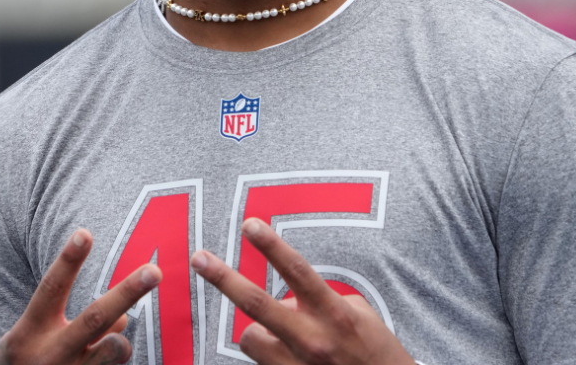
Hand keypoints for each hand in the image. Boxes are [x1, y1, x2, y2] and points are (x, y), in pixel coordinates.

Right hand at [0, 229, 160, 364]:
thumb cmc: (26, 362)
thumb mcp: (30, 337)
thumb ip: (68, 322)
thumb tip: (122, 318)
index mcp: (28, 333)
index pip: (51, 289)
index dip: (68, 261)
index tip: (85, 233)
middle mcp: (50, 354)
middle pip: (95, 317)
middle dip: (127, 292)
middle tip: (154, 270)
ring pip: (115, 348)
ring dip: (120, 339)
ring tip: (110, 342)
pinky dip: (114, 357)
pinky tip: (98, 360)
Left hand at [190, 218, 416, 364]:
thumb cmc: (375, 351)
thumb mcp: (357, 314)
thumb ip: (319, 300)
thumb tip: (289, 299)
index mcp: (333, 313)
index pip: (297, 271)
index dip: (271, 246)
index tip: (249, 224)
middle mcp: (312, 339)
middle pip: (256, 304)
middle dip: (224, 278)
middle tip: (200, 258)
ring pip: (250, 337)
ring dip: (259, 332)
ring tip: (283, 337)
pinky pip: (260, 361)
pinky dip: (270, 354)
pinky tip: (291, 358)